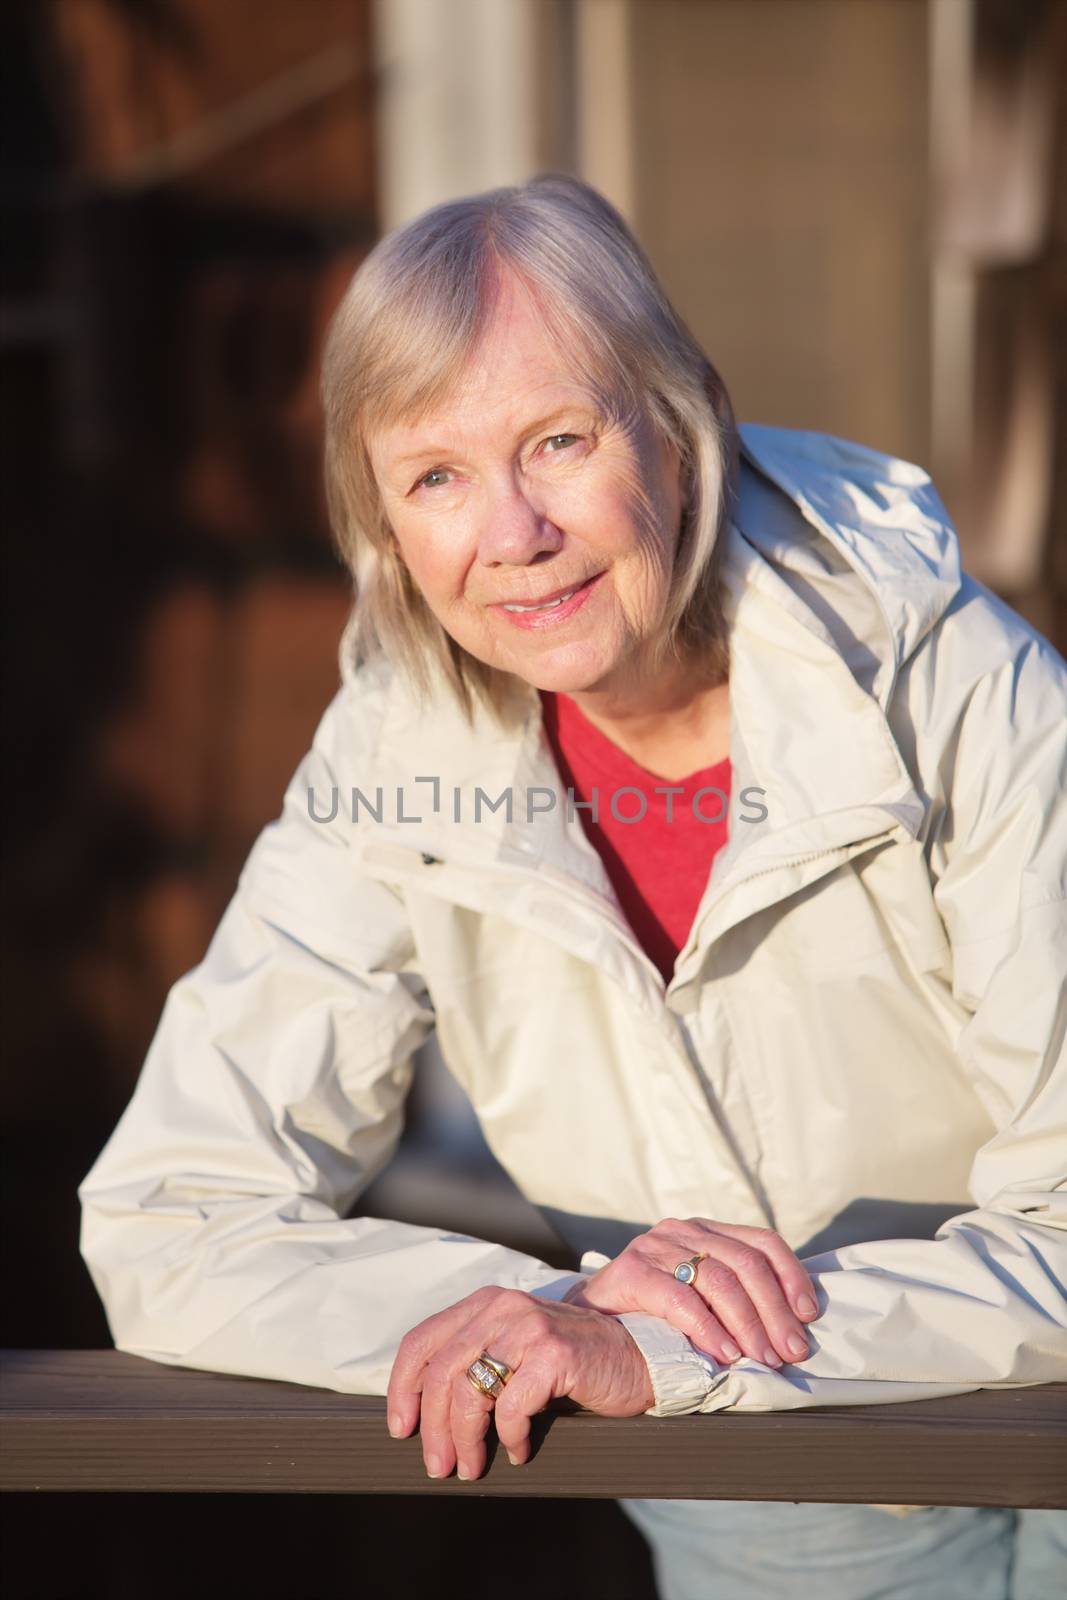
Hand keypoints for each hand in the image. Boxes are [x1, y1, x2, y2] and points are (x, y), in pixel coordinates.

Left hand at [387, 1286, 653, 1480]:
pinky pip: (512, 1406)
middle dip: (432, 1427)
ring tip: (472, 1467)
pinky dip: (509, 1437)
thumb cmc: (571, 1362)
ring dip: (465, 1439)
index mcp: (485, 1303)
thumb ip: (476, 1360)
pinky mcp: (555, 1353)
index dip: (402, 1388)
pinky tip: (518, 1451)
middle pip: (441, 1372)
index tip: (401, 1429)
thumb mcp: (515, 1349)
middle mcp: (503, 1307)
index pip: (422, 1341)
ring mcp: (529, 1327)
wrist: (637, 1356)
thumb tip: (424, 1413)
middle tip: (438, 1465)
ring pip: (470, 1390)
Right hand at [562, 1217, 818, 1367]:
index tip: (809, 1316)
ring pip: (719, 1280)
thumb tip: (793, 1328)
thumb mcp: (700, 1299)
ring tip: (763, 1359)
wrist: (583, 1326)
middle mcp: (681, 1231)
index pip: (762, 1242)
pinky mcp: (630, 1271)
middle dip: (775, 1311)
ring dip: (748, 1325)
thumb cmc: (650, 1319)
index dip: (792, 1276)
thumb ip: (736, 1299)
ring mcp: (654, 1247)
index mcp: (705, 1231)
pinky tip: (725, 1355)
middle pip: (746, 1264)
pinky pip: (680, 1300)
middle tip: (791, 1352)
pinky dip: (709, 1330)